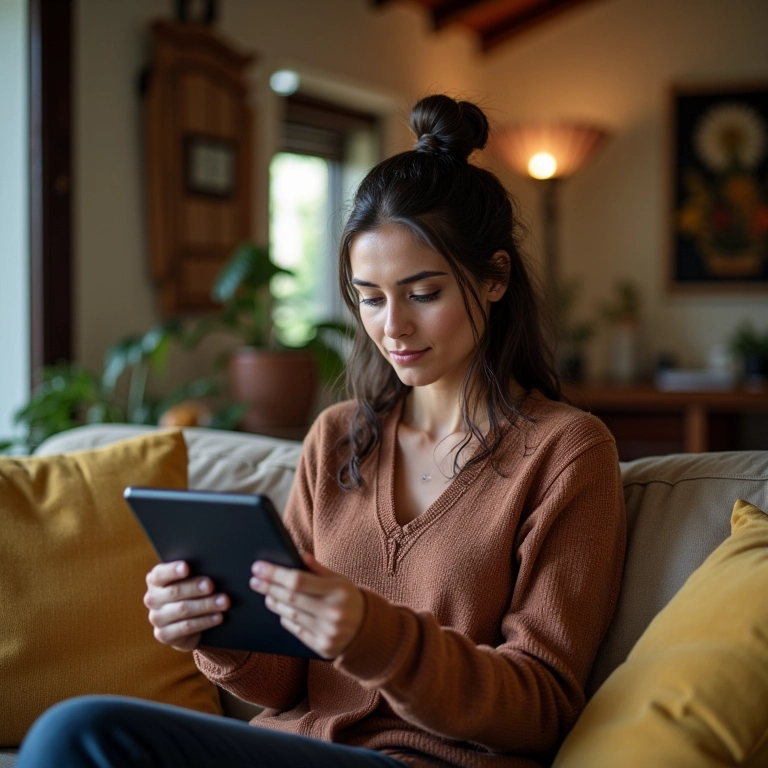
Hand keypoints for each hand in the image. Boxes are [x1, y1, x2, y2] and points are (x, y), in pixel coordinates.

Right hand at [144, 561, 229, 651]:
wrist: (186, 623)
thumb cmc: (191, 592)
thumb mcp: (190, 580)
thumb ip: (196, 571)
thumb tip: (215, 567)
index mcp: (155, 580)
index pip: (160, 573)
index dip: (172, 570)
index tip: (187, 567)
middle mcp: (153, 598)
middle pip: (174, 591)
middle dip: (195, 588)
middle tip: (212, 585)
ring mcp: (157, 618)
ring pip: (183, 609)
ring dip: (206, 605)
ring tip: (224, 602)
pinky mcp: (164, 635)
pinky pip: (186, 627)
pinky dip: (205, 621)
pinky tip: (218, 617)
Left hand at [250, 553, 364, 658]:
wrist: (368, 630)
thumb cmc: (348, 598)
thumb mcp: (339, 579)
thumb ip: (318, 568)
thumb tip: (297, 553)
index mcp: (338, 590)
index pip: (298, 580)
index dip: (275, 574)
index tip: (259, 567)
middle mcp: (333, 612)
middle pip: (291, 598)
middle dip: (269, 587)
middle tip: (255, 580)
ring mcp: (328, 631)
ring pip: (291, 615)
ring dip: (275, 603)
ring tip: (266, 594)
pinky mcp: (322, 647)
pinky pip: (296, 630)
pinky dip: (286, 618)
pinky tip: (280, 609)